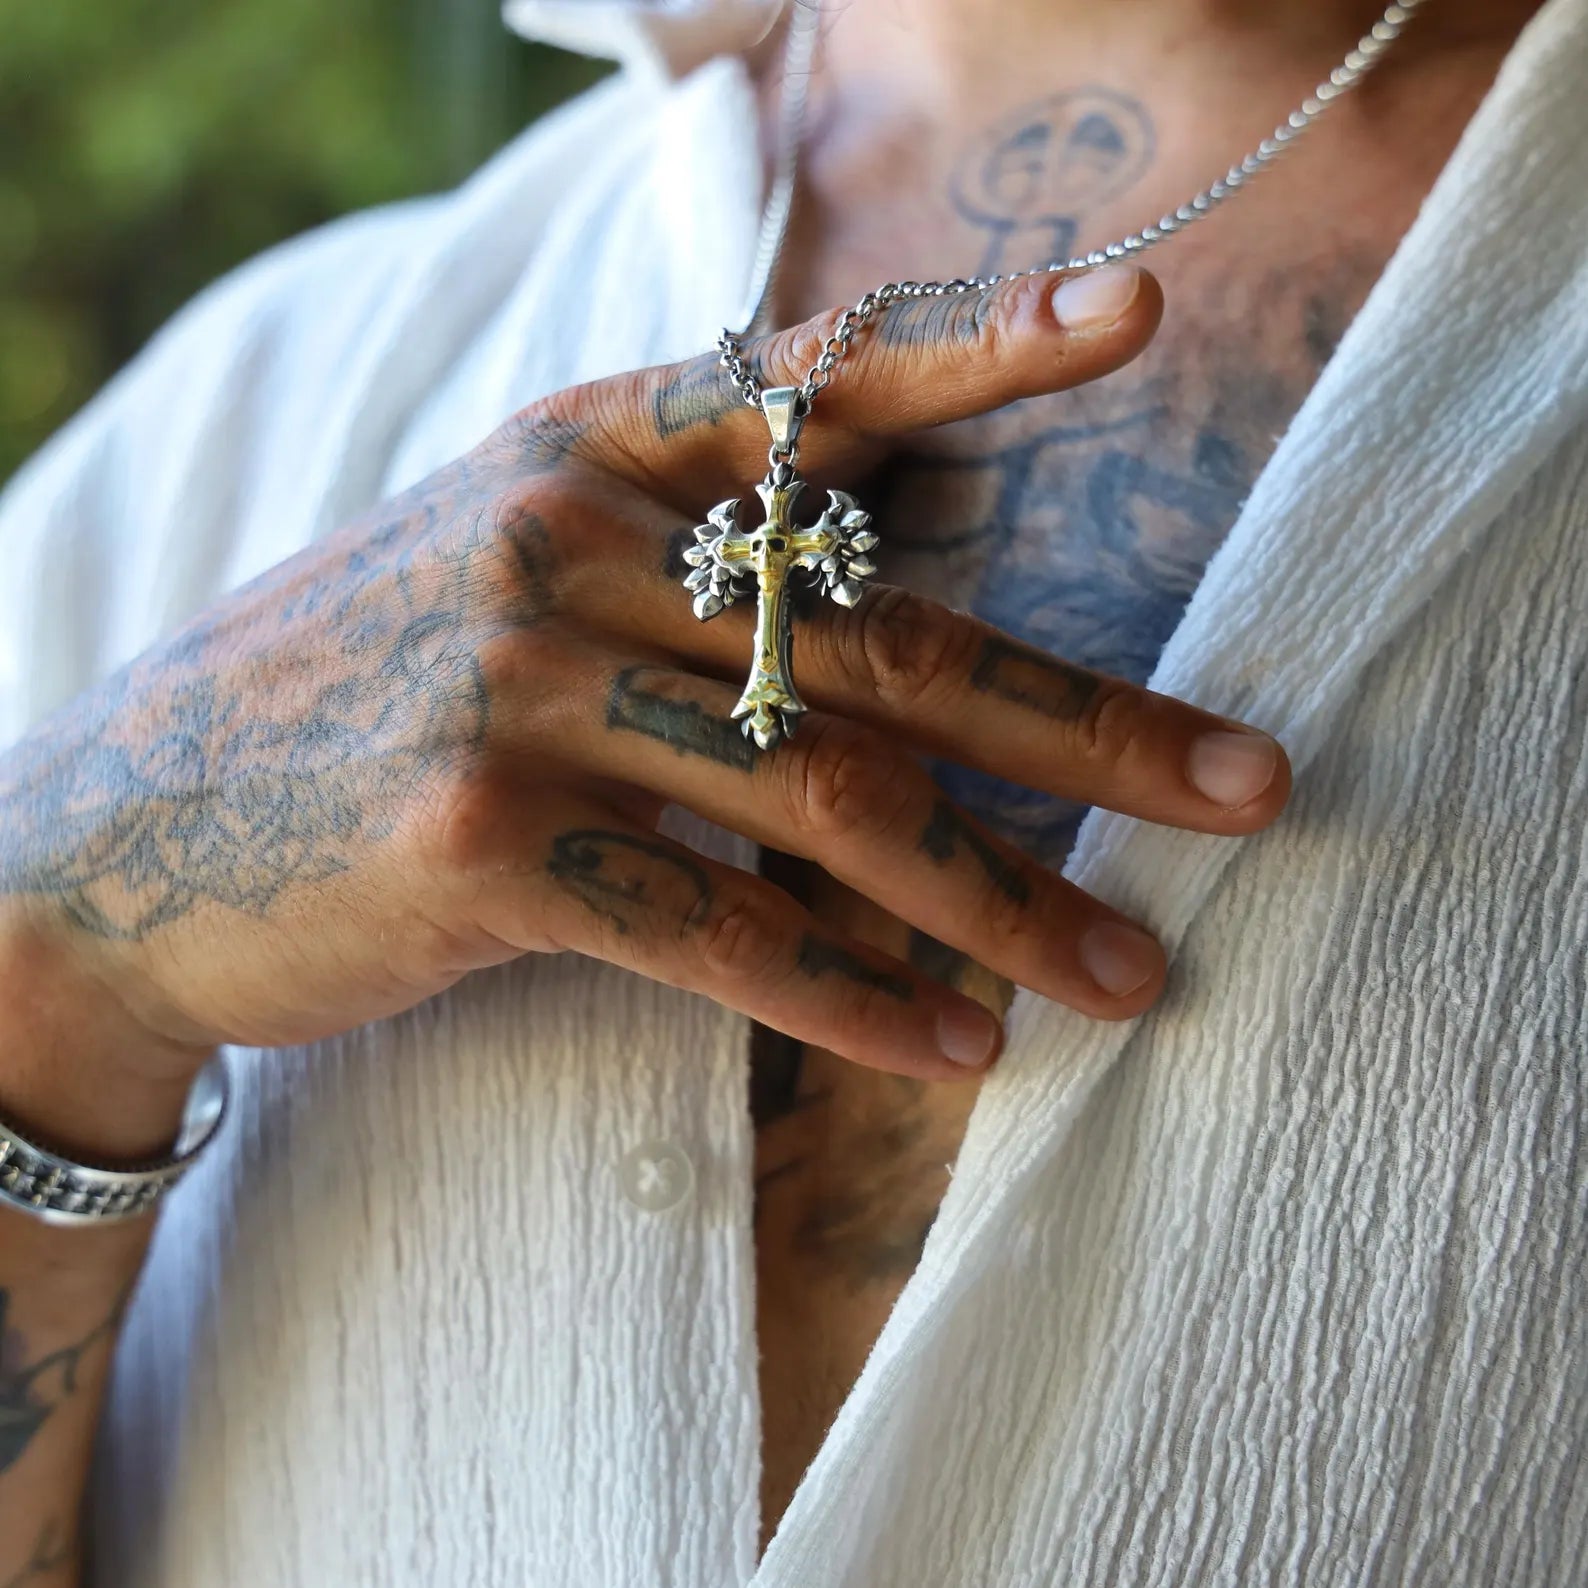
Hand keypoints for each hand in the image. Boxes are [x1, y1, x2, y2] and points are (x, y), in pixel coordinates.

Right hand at [0, 263, 1287, 1089]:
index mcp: (576, 457)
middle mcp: (557, 544)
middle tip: (1244, 788)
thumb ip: (666, 575)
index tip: (1129, 314)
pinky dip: (851, 994)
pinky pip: (714, 925)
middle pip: (876, 637)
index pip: (801, 386)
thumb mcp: (491, 573)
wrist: (125, 834)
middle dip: (1081, 727)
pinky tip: (955, 1044)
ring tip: (1126, 978)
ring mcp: (513, 684)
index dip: (972, 348)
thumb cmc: (347, 700)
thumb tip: (880, 656)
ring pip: (819, 796)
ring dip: (995, 900)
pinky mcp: (479, 838)